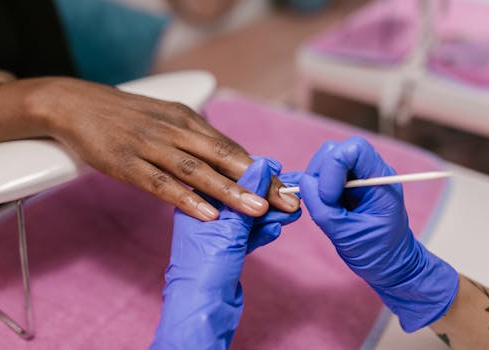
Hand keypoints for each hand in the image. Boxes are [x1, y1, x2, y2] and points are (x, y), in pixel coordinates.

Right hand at [0, 76, 299, 219]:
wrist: (76, 103)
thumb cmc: (126, 116)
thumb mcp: (166, 120)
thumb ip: (193, 141)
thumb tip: (223, 163)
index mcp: (189, 120)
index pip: (233, 149)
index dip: (262, 170)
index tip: (286, 189)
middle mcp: (176, 130)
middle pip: (224, 158)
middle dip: (259, 182)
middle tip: (287, 203)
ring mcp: (151, 146)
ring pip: (197, 170)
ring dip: (229, 190)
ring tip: (257, 209)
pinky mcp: (127, 162)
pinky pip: (160, 182)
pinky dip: (186, 198)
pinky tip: (207, 213)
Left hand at [151, 157, 299, 348]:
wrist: (202, 309)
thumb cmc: (206, 267)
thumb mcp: (229, 226)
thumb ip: (246, 195)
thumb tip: (262, 163)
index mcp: (195, 202)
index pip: (228, 178)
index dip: (255, 173)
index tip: (277, 170)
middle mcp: (204, 215)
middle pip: (241, 197)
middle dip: (268, 197)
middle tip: (293, 194)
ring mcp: (215, 234)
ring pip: (248, 217)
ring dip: (271, 214)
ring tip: (294, 210)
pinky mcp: (226, 251)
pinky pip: (248, 235)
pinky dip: (263, 232)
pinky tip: (277, 228)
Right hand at [299, 136, 458, 331]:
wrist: (392, 265)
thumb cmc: (378, 253)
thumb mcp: (347, 235)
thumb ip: (323, 208)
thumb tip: (303, 182)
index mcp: (380, 180)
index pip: (354, 149)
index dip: (333, 167)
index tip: (329, 197)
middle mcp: (369, 172)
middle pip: (334, 151)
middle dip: (319, 174)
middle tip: (321, 202)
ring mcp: (357, 177)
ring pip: (325, 160)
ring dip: (316, 182)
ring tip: (323, 207)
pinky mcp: (345, 186)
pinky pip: (323, 175)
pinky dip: (314, 188)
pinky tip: (319, 205)